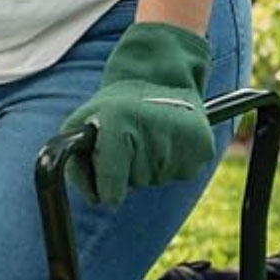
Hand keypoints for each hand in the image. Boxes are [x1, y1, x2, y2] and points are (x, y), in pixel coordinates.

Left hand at [60, 21, 213, 205]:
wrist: (161, 79)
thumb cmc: (115, 107)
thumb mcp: (82, 124)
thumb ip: (75, 164)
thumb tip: (95, 199)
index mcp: (117, 119)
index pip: (112, 184)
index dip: (107, 190)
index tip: (107, 189)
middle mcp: (151, 125)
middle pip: (135, 182)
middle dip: (128, 171)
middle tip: (131, 142)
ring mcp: (181, 136)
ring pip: (157, 178)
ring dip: (150, 166)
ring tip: (150, 137)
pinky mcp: (203, 145)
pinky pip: (180, 174)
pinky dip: (172, 164)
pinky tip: (170, 140)